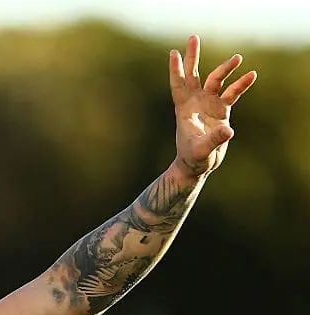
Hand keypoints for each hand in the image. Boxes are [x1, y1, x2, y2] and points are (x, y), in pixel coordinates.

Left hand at [170, 35, 256, 176]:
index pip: (178, 85)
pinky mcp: (221, 111)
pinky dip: (241, 85)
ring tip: (238, 58)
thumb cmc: (193, 158)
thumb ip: (213, 140)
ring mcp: (209, 104)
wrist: (198, 165)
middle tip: (193, 37)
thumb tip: (228, 130)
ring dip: (225, 69)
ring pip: (216, 81)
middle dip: (192, 56)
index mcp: (184, 109)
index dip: (176, 70)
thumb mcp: (201, 150)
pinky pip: (233, 94)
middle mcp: (195, 102)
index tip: (174, 53)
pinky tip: (252, 75)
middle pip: (193, 75)